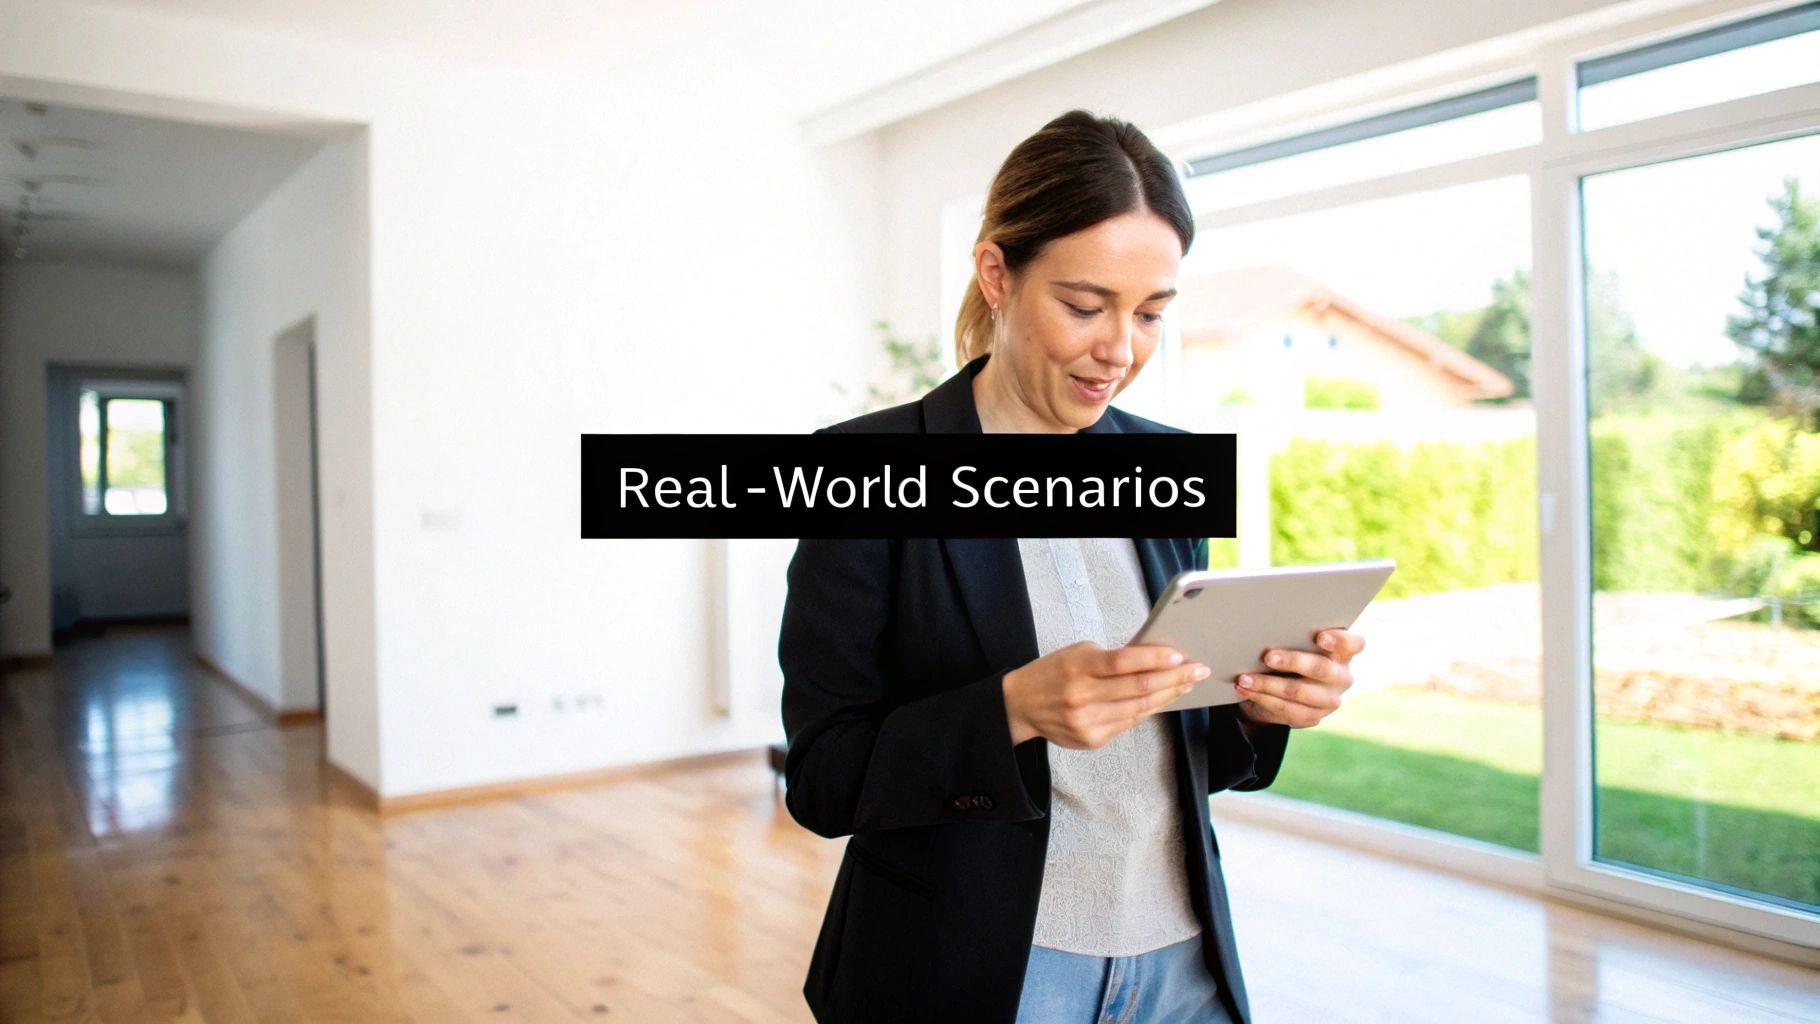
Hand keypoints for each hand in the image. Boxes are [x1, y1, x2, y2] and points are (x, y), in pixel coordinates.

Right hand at [1003, 641, 1209, 749]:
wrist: (1020, 705)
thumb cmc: (1053, 672)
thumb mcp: (1077, 653)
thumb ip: (1111, 657)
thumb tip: (1153, 658)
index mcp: (1077, 667)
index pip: (1123, 662)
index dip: (1154, 659)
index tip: (1180, 655)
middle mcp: (1082, 696)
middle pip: (1138, 688)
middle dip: (1174, 678)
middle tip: (1198, 670)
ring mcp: (1087, 722)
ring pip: (1139, 709)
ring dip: (1168, 696)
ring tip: (1187, 684)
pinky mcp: (1092, 740)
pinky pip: (1129, 723)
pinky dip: (1149, 710)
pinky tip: (1164, 699)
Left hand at [1233, 629, 1364, 728]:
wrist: (1285, 685)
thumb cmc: (1293, 650)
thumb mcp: (1297, 640)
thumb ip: (1294, 634)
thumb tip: (1266, 626)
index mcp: (1343, 651)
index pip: (1352, 643)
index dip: (1339, 640)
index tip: (1320, 637)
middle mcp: (1341, 676)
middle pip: (1321, 669)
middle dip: (1293, 662)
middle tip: (1268, 657)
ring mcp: (1330, 699)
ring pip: (1299, 692)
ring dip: (1268, 685)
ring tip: (1244, 678)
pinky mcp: (1313, 716)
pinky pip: (1287, 710)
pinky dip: (1262, 698)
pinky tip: (1245, 690)